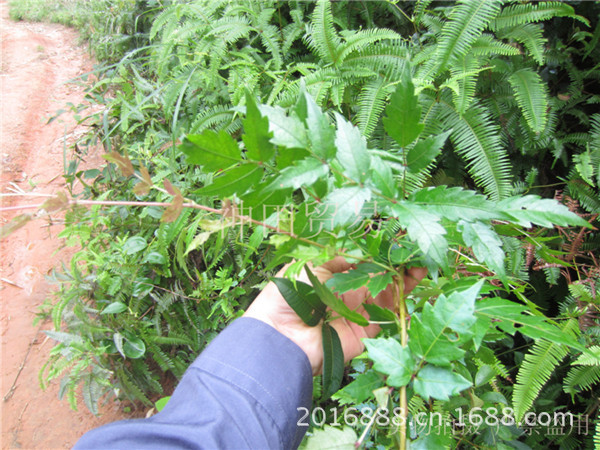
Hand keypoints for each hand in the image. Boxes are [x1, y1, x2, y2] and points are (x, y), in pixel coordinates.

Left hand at [244, 257, 426, 374]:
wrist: (283, 335)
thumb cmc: (292, 295)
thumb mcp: (310, 266)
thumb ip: (335, 259)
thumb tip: (356, 255)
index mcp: (335, 278)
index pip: (364, 264)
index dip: (381, 255)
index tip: (396, 243)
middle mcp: (349, 294)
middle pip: (380, 279)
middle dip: (398, 266)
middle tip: (415, 254)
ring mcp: (358, 313)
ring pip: (388, 296)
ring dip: (404, 282)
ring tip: (420, 267)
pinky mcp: (365, 332)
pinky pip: (388, 319)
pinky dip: (403, 306)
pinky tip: (413, 288)